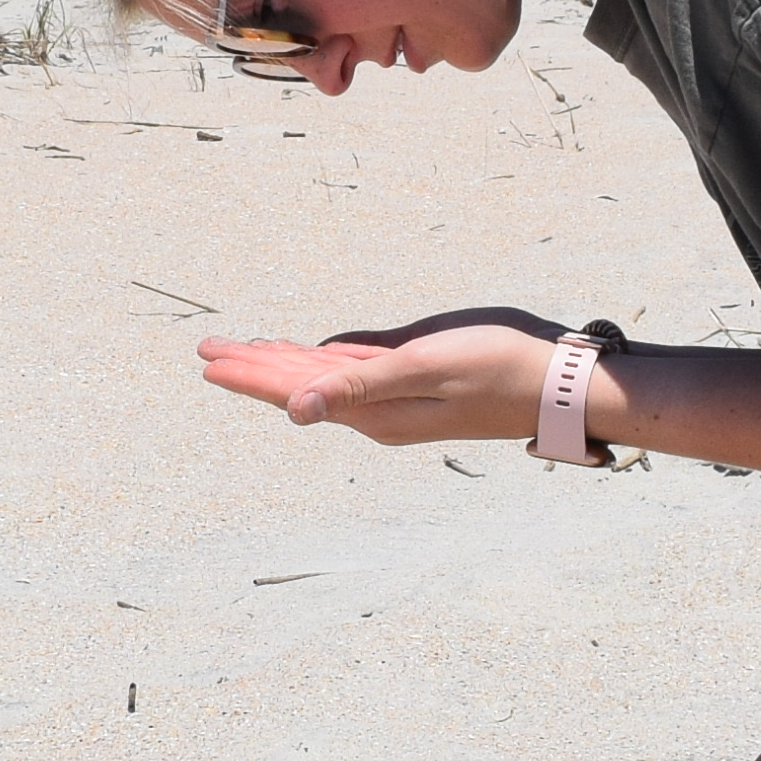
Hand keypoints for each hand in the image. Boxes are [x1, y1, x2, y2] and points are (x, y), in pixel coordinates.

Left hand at [195, 307, 564, 447]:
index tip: (208, 361)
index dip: (249, 375)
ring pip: (321, 378)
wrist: (554, 387)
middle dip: (252, 368)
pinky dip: (318, 361)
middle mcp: (376, 410)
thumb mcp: (424, 368)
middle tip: (206, 349)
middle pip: (299, 387)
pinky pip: (351, 371)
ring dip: (279, 364)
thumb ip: (359, 386)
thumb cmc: (496, 369)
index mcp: (373, 411)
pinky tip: (302, 356)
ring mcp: (395, 398)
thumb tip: (296, 410)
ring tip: (238, 351)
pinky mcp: (413, 380)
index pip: (295, 392)